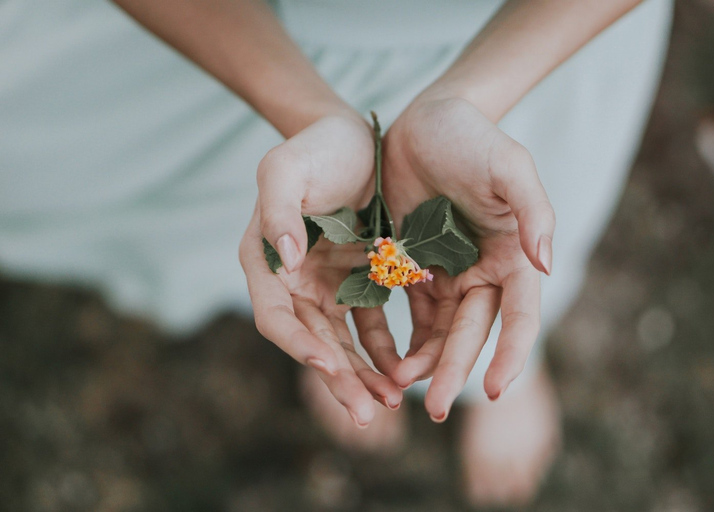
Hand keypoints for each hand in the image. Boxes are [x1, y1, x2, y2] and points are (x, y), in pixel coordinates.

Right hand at [239, 113, 402, 426]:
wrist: (354, 136)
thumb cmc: (315, 147)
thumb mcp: (286, 168)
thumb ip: (277, 209)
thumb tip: (284, 260)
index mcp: (265, 261)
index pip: (276, 317)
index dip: (299, 345)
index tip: (330, 367)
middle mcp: (292, 282)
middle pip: (312, 342)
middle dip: (339, 379)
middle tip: (368, 413)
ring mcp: (326, 286)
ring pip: (343, 344)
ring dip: (364, 375)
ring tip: (392, 402)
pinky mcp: (358, 282)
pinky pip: (371, 325)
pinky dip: (386, 350)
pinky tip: (406, 369)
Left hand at [381, 93, 555, 420]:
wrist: (424, 120)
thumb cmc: (473, 138)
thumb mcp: (509, 166)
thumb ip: (534, 212)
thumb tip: (548, 267)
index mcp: (514, 257)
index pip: (519, 316)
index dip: (511, 354)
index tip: (495, 391)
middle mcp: (484, 272)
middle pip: (472, 333)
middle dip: (454, 370)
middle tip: (436, 409)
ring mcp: (447, 272)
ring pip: (439, 331)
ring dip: (424, 362)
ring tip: (401, 387)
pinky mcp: (413, 267)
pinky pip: (408, 312)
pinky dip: (400, 338)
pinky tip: (386, 361)